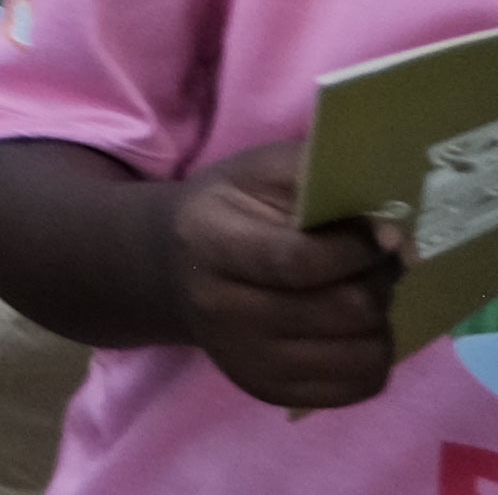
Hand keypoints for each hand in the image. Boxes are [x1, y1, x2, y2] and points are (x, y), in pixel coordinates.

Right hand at [161, 140, 401, 411]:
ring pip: (362, 355)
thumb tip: (391, 230)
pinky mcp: (268, 391)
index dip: (357, 248)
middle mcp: (221, 310)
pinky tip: (354, 329)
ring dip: (381, 321)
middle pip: (343, 310)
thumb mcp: (258, 172)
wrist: (172, 269)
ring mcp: (244, 359)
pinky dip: (374, 356)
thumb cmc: (227, 210)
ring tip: (363, 295)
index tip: (387, 234)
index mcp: (209, 243)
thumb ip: (318, 178)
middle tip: (380, 263)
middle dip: (379, 280)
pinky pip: (361, 387)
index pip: (300, 260)